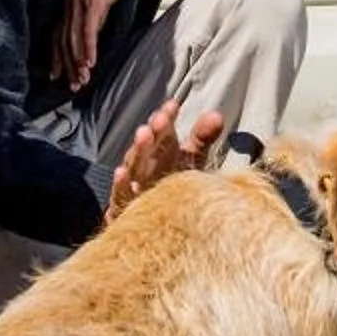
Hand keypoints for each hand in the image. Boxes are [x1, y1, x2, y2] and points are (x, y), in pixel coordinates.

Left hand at [53, 0, 134, 89]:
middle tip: (72, 86)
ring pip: (74, 39)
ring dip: (78, 63)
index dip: (56, 57)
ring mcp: (79, 3)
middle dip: (67, 66)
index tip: (56, 75)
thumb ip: (92, 11)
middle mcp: (69, 5)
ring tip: (82, 80)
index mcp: (69, 3)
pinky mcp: (93, 1)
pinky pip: (88, 29)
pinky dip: (88, 48)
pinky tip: (90, 63)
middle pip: (64, 42)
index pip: (57, 35)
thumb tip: (93, 29)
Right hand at [103, 98, 228, 224]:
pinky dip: (120, 186)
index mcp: (161, 155)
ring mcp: (135, 190)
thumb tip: (216, 115)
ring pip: (133, 169)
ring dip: (137, 152)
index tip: (173, 106)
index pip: (163, 133)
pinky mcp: (126, 213)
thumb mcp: (191, 161)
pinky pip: (121, 199)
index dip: (166, 119)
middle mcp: (146, 170)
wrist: (159, 229)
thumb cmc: (175, 189)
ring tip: (144, 135)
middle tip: (160, 120)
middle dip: (153, 132)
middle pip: (147, 149)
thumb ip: (201, 138)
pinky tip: (121, 174)